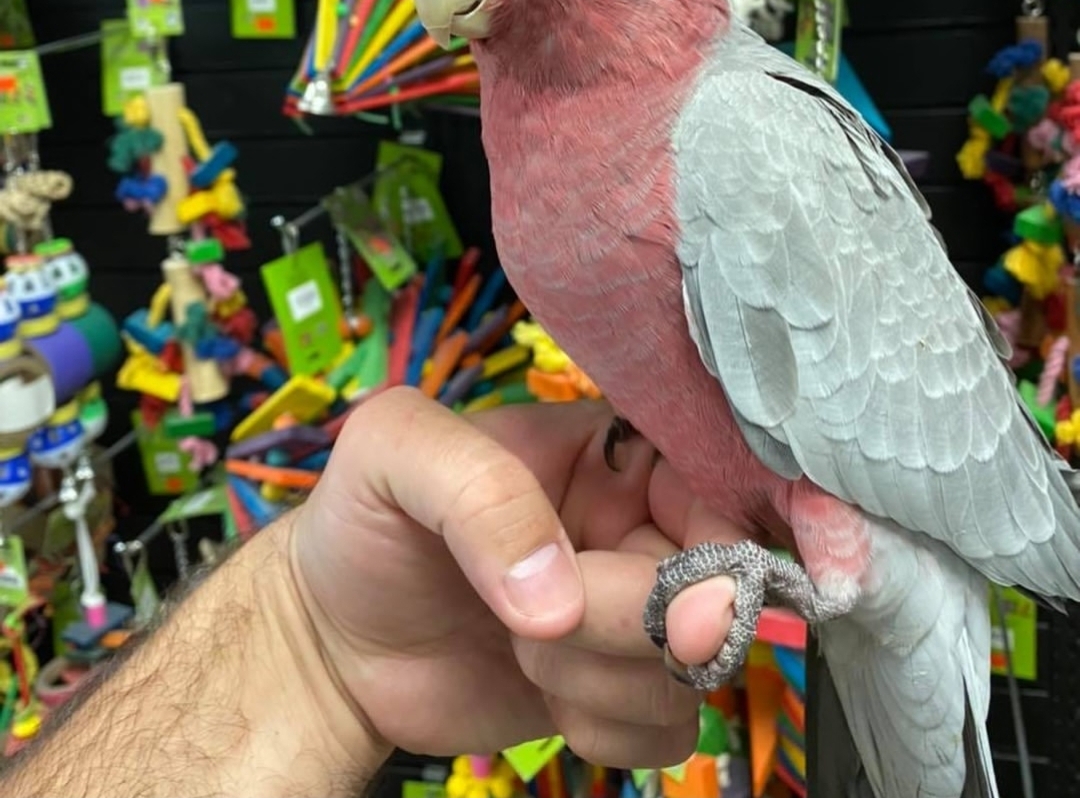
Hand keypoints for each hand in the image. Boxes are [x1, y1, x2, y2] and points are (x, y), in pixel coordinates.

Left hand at [290, 388, 725, 767]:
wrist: (331, 637)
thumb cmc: (365, 520)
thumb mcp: (393, 452)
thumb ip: (478, 490)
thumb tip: (561, 597)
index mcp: (605, 449)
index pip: (709, 472)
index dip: (719, 525)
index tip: (686, 576)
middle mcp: (635, 525)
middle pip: (712, 578)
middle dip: (634, 617)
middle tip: (550, 626)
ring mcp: (629, 612)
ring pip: (694, 662)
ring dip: (604, 677)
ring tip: (520, 649)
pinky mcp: (615, 691)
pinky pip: (670, 728)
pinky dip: (610, 730)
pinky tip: (546, 701)